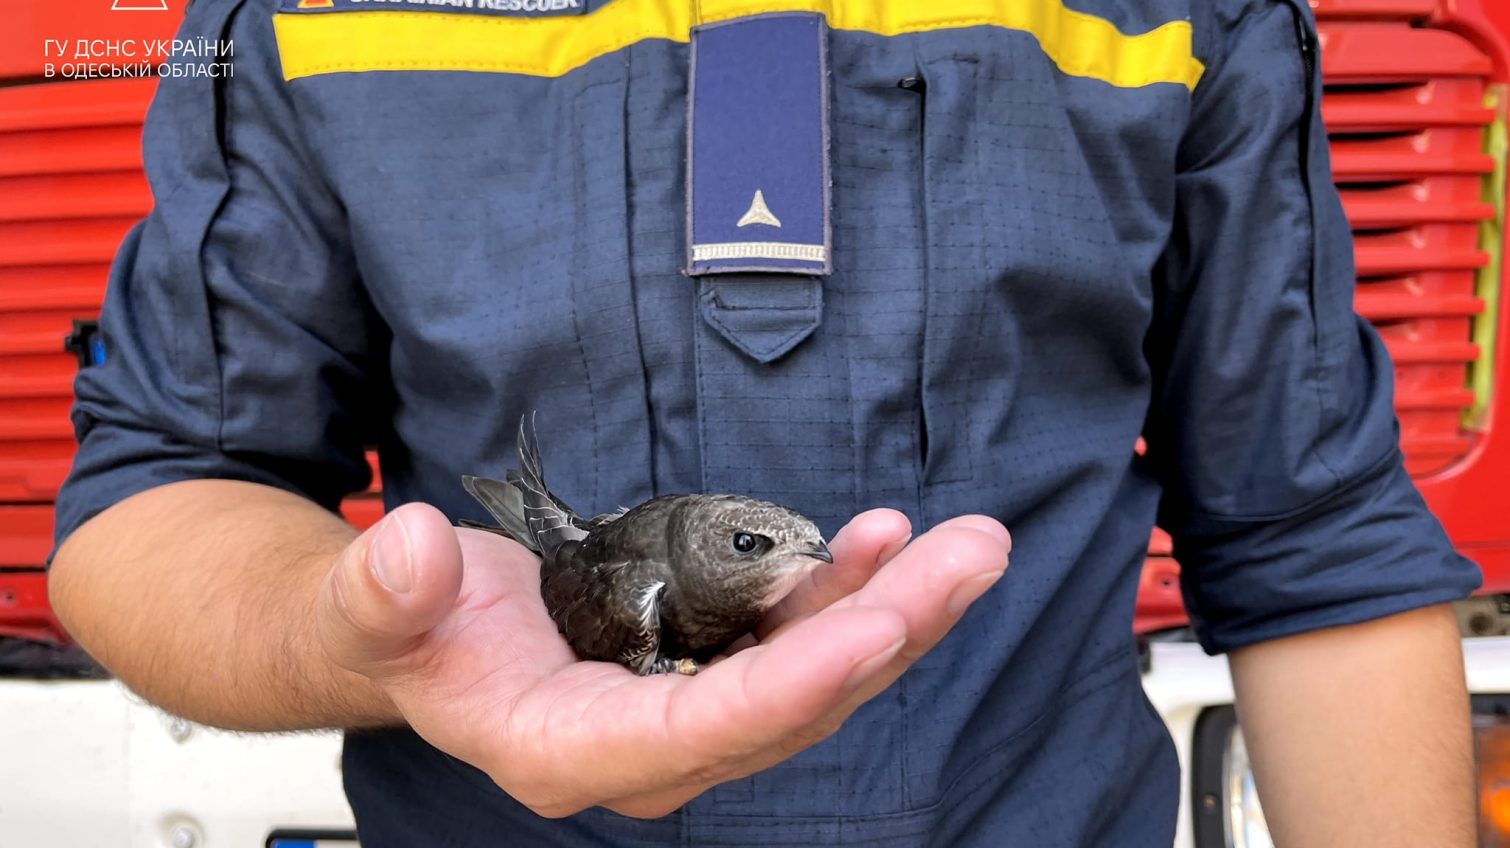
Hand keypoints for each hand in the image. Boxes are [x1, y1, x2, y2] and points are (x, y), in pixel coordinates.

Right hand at [316, 502, 1009, 818]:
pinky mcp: (711, 670)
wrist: (429, 638)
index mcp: (569, 749)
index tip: (875, 625)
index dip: (792, 685)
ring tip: (964, 544)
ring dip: (896, 608)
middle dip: (888, 633)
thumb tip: (413, 550)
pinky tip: (887, 540)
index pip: (700, 731)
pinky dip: (852, 592)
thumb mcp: (374, 608)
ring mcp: (690, 713)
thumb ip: (384, 594)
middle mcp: (649, 749)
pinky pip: (800, 642)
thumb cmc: (409, 630)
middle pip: (792, 706)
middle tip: (968, 558)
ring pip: (816, 677)